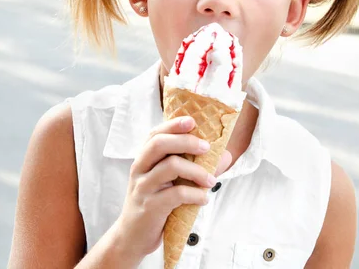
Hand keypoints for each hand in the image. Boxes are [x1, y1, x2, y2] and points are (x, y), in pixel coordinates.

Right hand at [112, 116, 231, 261]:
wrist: (132, 237)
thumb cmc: (156, 204)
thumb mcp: (172, 182)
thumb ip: (195, 167)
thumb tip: (225, 156)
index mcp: (145, 159)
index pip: (155, 134)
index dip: (173, 124)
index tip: (193, 121)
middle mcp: (140, 169)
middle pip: (159, 144)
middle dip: (186, 141)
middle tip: (206, 147)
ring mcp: (143, 187)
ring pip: (170, 166)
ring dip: (196, 171)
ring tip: (211, 181)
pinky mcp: (149, 207)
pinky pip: (176, 194)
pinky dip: (195, 194)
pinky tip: (203, 199)